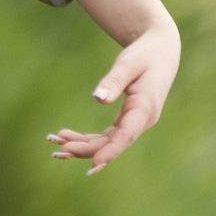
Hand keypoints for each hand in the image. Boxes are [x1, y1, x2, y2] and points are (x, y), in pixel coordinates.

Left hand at [45, 22, 180, 175]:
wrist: (161, 52)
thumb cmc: (145, 55)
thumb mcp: (128, 64)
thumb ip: (114, 81)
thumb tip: (98, 99)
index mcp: (146, 108)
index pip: (127, 135)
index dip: (110, 151)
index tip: (93, 164)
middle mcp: (142, 121)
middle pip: (113, 142)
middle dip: (86, 148)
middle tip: (59, 148)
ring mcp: (135, 122)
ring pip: (107, 141)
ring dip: (82, 144)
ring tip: (55, 141)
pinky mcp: (127, 120)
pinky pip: (106, 135)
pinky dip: (87, 138)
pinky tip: (65, 136)